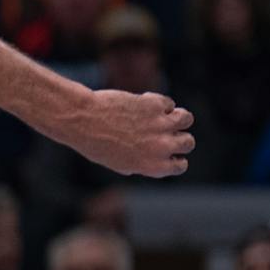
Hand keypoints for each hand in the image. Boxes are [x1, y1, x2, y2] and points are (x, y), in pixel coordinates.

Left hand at [57, 89, 193, 177]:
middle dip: (178, 137)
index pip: (180, 166)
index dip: (175, 158)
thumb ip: (139, 163)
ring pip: (187, 119)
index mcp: (152, 166)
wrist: (81, 120)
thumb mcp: (116, 162)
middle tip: (165, 132)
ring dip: (176, 116)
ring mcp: (160, 125)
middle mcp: (161, 147)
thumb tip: (156, 159)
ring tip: (163, 115)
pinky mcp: (155, 105)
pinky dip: (159, 102)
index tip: (167, 152)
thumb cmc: (94, 142)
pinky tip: (143, 103)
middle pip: (188, 142)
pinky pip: (168, 103)